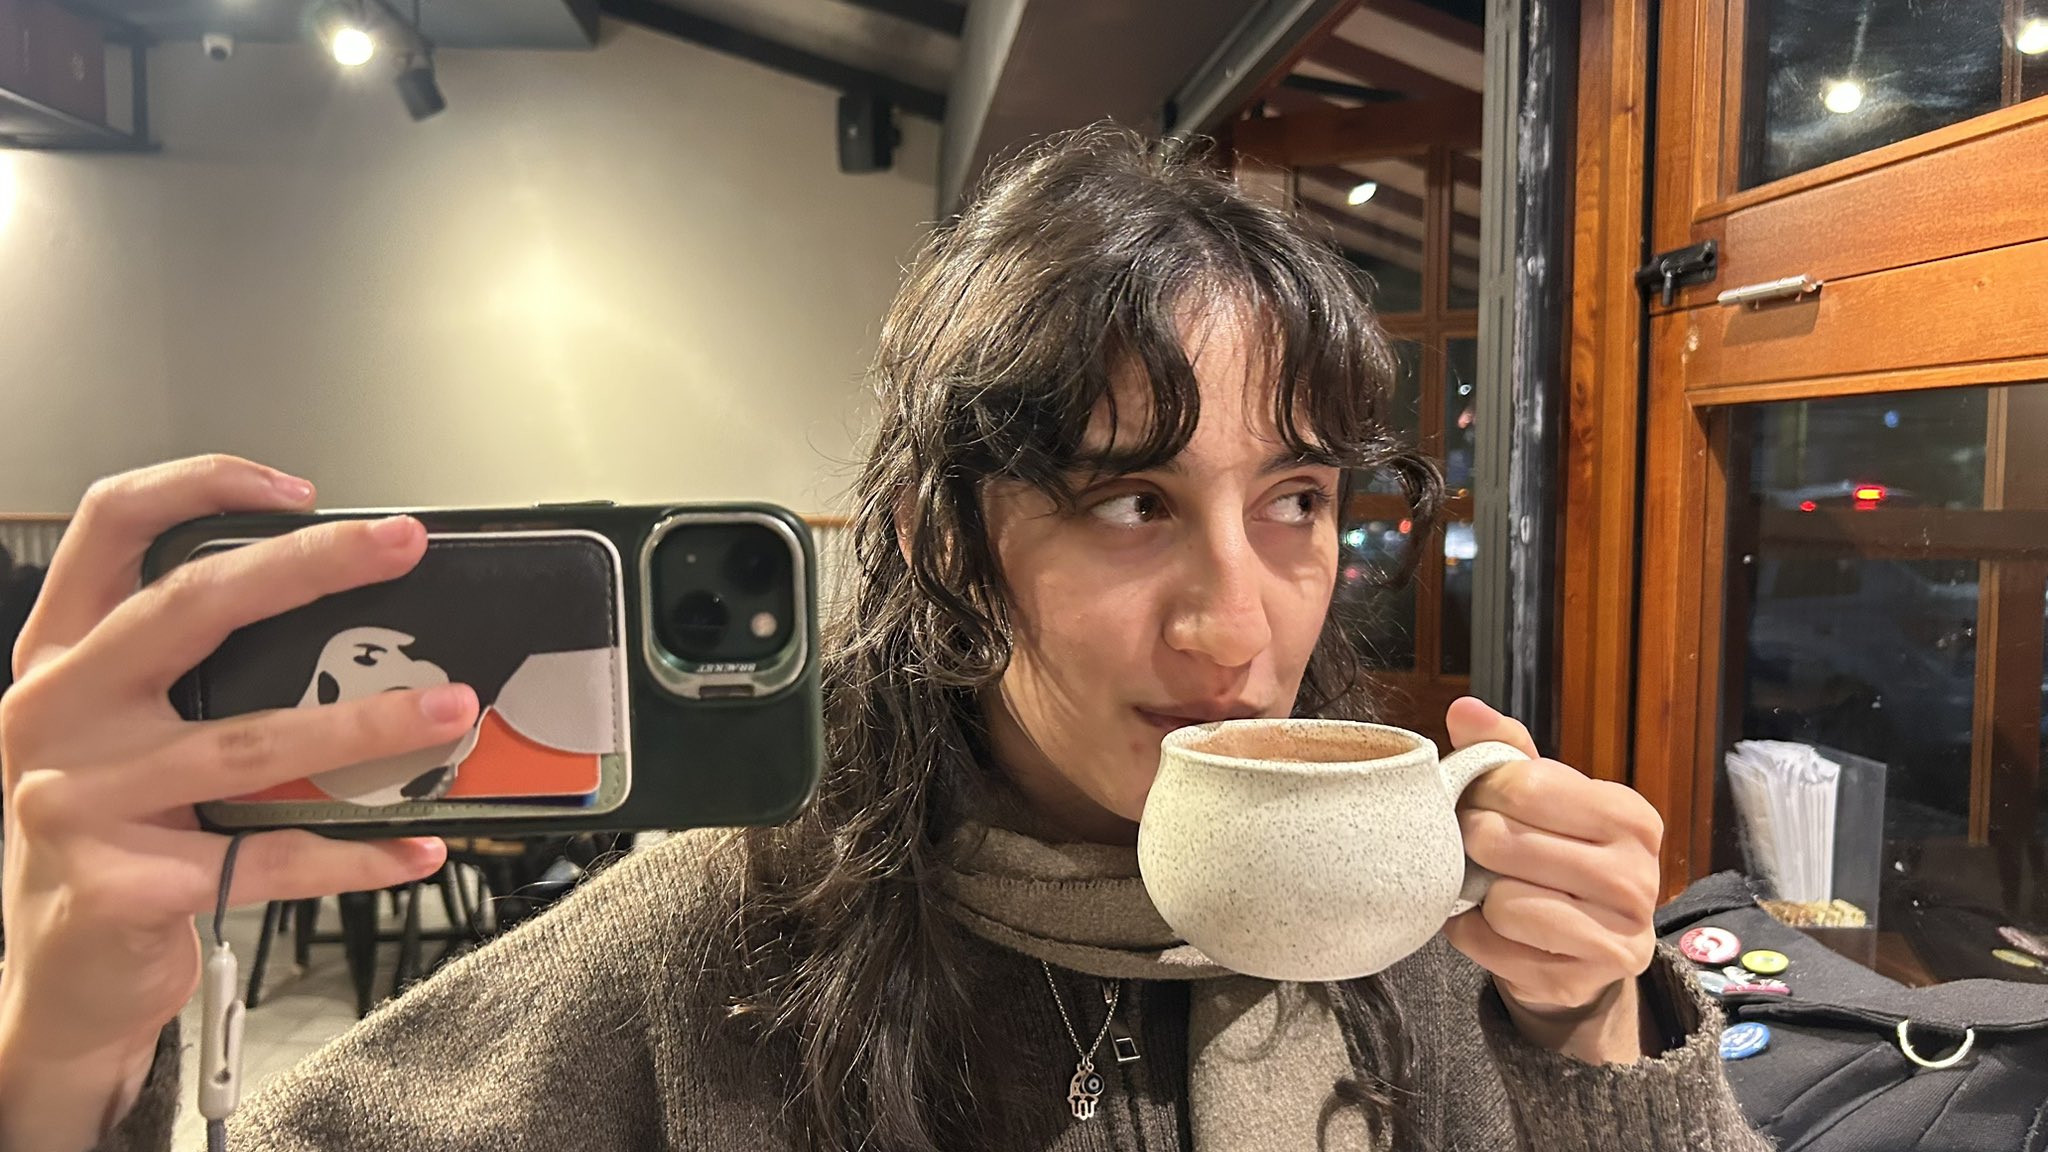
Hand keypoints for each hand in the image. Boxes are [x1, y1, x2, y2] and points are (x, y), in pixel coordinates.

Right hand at [0, 456, 472, 1151]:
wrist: (62, 978)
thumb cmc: (116, 836)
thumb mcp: (127, 737)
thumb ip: (197, 676)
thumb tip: (352, 632)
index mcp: (61, 656)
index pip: (110, 526)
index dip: (199, 485)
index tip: (298, 490)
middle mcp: (55, 711)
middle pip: (187, 606)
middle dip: (308, 566)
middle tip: (401, 547)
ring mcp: (75, 798)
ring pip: (249, 741)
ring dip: (366, 725)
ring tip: (451, 711)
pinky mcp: (118, 884)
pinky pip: (263, 857)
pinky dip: (352, 854)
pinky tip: (412, 847)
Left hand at [1437, 697, 1663, 1064]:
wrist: (1577, 947)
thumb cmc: (1553, 851)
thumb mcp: (1539, 794)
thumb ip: (1503, 749)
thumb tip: (1464, 708)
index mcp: (1632, 816)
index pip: (1526, 784)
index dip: (1483, 789)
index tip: (1480, 798)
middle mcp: (1638, 877)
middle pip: (1506, 841)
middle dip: (1472, 840)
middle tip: (1477, 844)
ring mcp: (1617, 937)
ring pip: (1503, 901)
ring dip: (1478, 893)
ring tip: (1489, 885)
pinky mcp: (1580, 981)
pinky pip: (1492, 947)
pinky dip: (1472, 934)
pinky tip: (1488, 924)